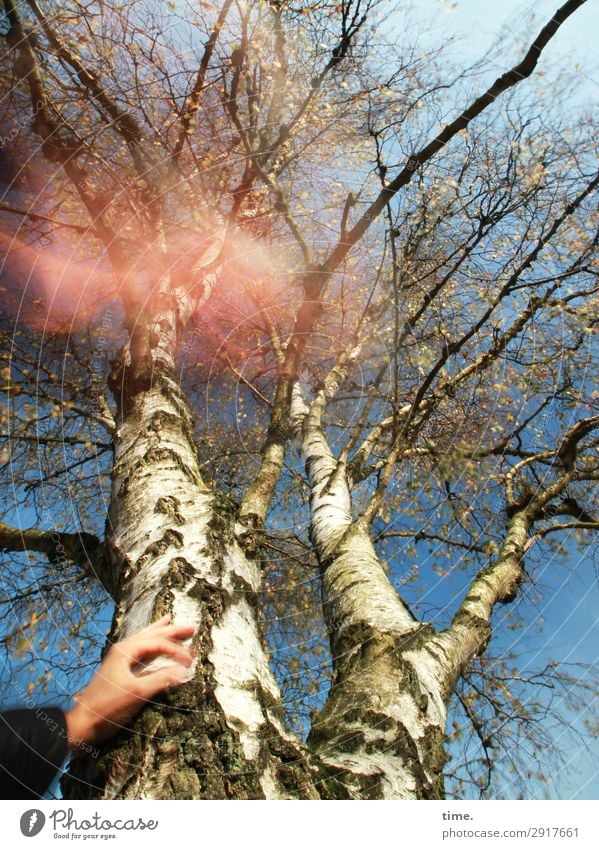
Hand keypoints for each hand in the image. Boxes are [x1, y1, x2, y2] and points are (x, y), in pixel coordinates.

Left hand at [65, 615, 194, 751]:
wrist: (83, 724)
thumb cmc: (108, 707)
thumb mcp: (137, 693)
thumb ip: (161, 679)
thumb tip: (184, 671)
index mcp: (125, 651)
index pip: (156, 644)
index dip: (175, 650)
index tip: (191, 661)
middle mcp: (122, 651)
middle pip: (150, 636)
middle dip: (170, 631)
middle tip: (190, 629)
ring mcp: (119, 660)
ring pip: (143, 641)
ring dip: (159, 634)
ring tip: (169, 622)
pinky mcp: (118, 672)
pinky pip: (139, 652)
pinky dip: (150, 646)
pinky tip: (151, 646)